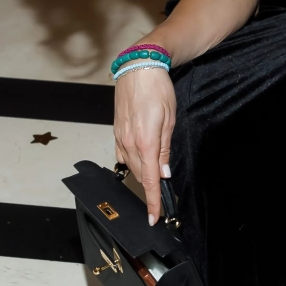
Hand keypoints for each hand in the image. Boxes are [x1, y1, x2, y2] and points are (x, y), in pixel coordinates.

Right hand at [114, 65, 175, 224]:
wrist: (138, 69)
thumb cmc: (157, 90)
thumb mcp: (169, 119)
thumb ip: (164, 148)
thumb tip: (163, 172)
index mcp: (145, 142)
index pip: (150, 180)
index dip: (152, 201)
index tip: (154, 217)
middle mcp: (129, 143)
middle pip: (140, 176)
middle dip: (150, 189)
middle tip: (162, 197)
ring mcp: (120, 138)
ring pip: (131, 166)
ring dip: (143, 175)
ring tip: (154, 178)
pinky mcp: (116, 132)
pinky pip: (123, 155)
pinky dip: (132, 162)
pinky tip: (140, 160)